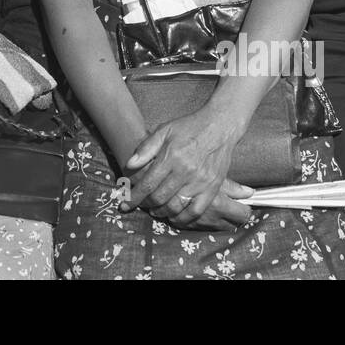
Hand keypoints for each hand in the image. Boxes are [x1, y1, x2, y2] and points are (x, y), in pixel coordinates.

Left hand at [122, 107, 252, 229]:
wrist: (220, 126)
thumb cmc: (189, 127)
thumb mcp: (164, 130)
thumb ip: (146, 148)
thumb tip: (129, 164)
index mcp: (171, 157)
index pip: (148, 183)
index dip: (134, 197)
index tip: (124, 204)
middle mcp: (185, 171)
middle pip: (160, 198)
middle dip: (146, 205)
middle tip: (140, 205)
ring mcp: (200, 182)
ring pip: (176, 206)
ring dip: (162, 213)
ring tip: (155, 211)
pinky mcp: (213, 188)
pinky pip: (196, 211)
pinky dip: (183, 219)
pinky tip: (175, 218)